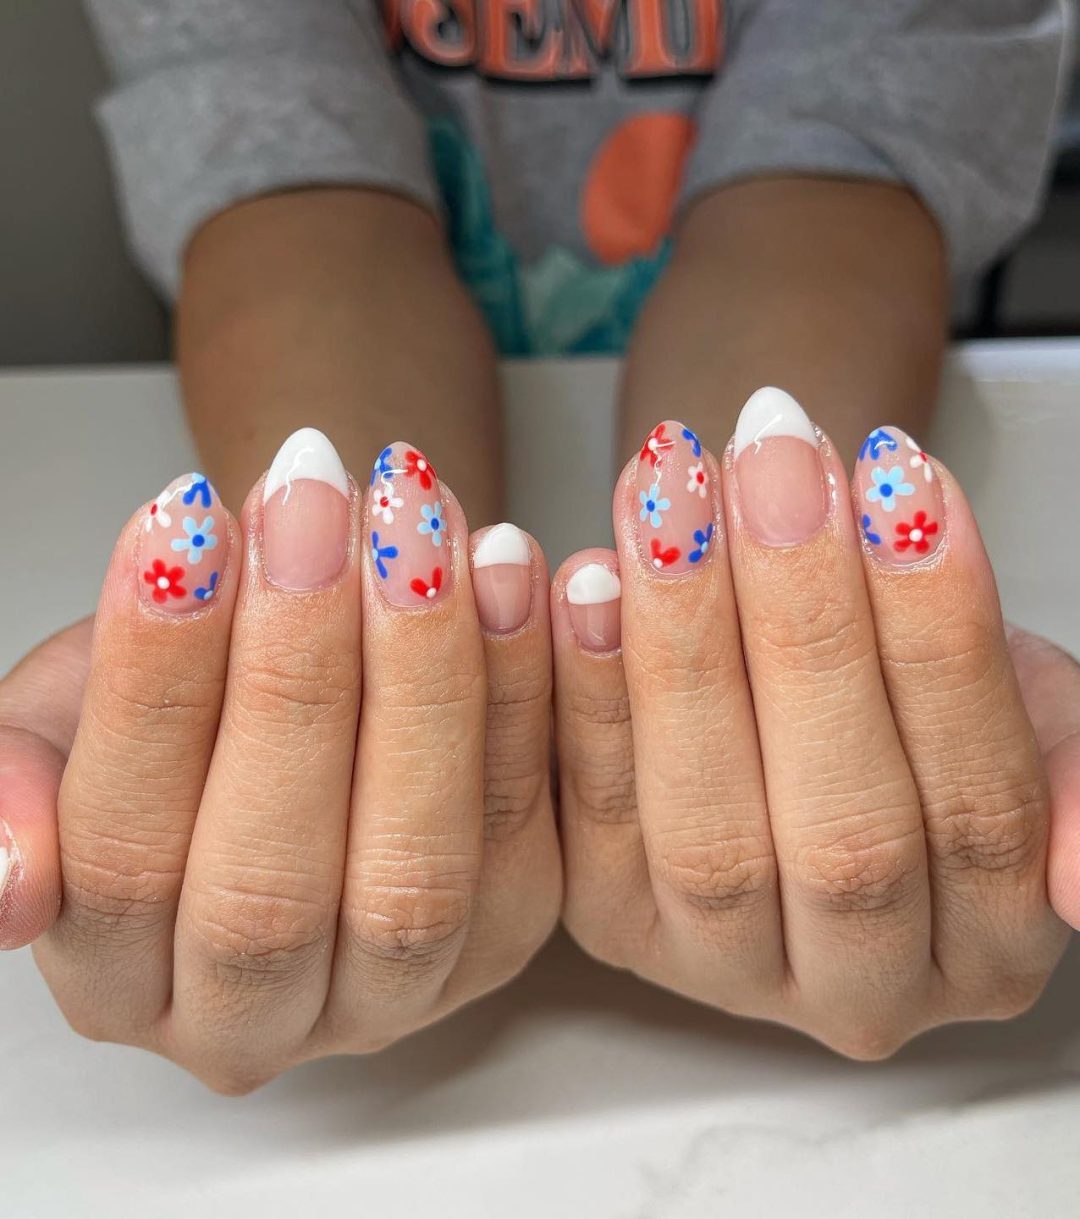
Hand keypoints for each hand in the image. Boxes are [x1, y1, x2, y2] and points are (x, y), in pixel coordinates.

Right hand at [1, 434, 558, 1091]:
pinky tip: (506, 569)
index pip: (122, 859)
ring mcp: (395, 995)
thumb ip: (17, 789)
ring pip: (416, 868)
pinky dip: (524, 686)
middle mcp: (254, 1020)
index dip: (154, 684)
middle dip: (295, 669)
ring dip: (424, 675)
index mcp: (117, 982)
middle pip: (273, 884)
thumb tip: (13, 883)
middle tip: (310, 504)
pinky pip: (528, 822)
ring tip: (415, 523)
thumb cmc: (180, 709)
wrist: (298, 697)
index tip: (182, 519)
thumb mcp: (62, 728)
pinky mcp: (509, 936)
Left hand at [553, 393, 1073, 1058]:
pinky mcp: (609, 923)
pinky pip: (586, 817)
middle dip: (808, 628)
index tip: (903, 482)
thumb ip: (1061, 776)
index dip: (940, 640)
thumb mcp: (1024, 717)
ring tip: (674, 495)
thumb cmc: (915, 700)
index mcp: (985, 949)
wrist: (797, 708)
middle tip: (777, 465)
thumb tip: (1078, 873)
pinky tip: (581, 578)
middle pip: (843, 834)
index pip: (977, 808)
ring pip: (707, 831)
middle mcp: (855, 987)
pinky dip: (577, 691)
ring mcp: (718, 968)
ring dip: (684, 646)